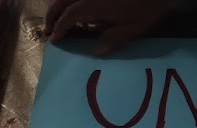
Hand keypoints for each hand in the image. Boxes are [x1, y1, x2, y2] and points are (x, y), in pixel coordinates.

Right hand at [46, 0, 173, 55]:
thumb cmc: (146, 5)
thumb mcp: (133, 27)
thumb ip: (114, 39)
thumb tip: (97, 52)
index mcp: (91, 5)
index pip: (68, 17)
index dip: (59, 28)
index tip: (54, 38)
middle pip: (60, 1)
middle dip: (52, 14)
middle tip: (50, 28)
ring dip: (59, 5)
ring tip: (61, 18)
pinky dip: (72, 0)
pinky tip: (80, 9)